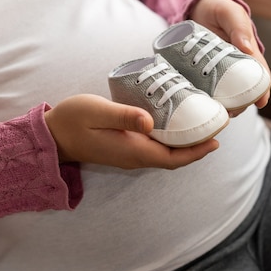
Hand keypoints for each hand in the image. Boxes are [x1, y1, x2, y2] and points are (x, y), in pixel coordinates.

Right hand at [44, 94, 218, 168]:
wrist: (53, 135)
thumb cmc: (72, 120)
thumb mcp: (97, 112)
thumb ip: (123, 116)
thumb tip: (150, 121)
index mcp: (133, 151)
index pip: (174, 158)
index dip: (197, 151)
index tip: (217, 138)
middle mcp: (136, 157)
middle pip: (175, 158)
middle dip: (198, 146)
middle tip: (217, 126)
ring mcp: (131, 154)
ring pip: (167, 153)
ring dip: (187, 143)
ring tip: (203, 123)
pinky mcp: (127, 147)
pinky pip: (157, 147)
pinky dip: (172, 138)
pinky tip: (177, 122)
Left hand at [189, 0, 270, 113]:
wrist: (196, 8)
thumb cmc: (218, 9)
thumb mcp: (230, 13)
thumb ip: (239, 27)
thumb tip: (247, 48)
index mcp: (248, 53)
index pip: (260, 74)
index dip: (262, 89)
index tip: (261, 102)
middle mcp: (235, 66)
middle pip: (243, 90)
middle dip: (241, 103)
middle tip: (233, 112)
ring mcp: (219, 71)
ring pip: (225, 93)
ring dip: (224, 105)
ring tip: (218, 113)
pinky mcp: (202, 73)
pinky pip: (206, 89)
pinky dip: (206, 98)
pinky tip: (202, 106)